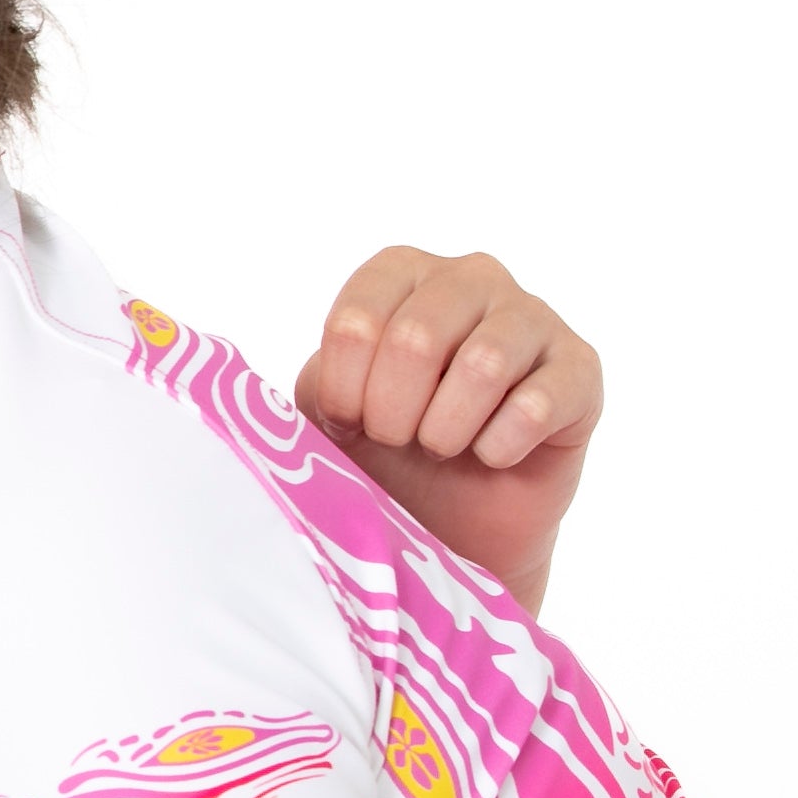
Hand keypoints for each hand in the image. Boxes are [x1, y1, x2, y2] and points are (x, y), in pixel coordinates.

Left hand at [293, 249, 596, 613]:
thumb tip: (215, 371)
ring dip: (446, 429)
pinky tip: (489, 458)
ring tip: (443, 448)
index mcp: (400, 274)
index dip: (346, 387)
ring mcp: (534, 320)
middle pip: (416, 334)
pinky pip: (539, 403)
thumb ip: (298, 378)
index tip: (350, 422)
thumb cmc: (379, 456)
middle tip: (399, 440)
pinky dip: (498, 447)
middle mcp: (472, 279)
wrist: (450, 523)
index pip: (357, 316)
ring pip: (481, 364)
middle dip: (392, 411)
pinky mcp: (582, 373)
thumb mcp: (323, 413)